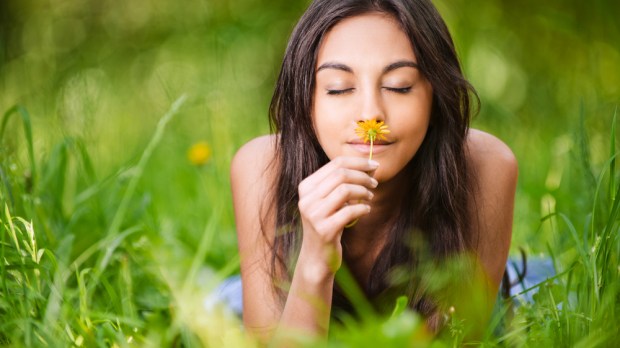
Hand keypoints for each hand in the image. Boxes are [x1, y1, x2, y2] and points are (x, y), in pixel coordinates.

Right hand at [296, 157, 378, 277]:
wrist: (317, 257)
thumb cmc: (327, 224)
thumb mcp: (330, 201)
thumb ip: (344, 183)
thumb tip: (371, 166)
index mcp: (306, 187)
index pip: (335, 164)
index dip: (358, 162)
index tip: (374, 165)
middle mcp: (307, 199)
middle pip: (341, 174)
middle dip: (363, 176)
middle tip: (375, 183)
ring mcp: (314, 215)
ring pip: (345, 190)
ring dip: (363, 191)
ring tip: (370, 197)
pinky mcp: (324, 230)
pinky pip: (350, 211)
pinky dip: (363, 208)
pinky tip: (366, 210)